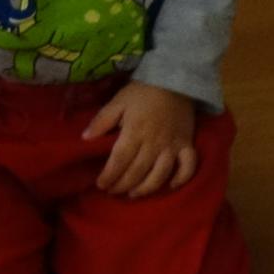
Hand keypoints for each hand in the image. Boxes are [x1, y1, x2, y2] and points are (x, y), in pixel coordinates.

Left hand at [86, 81, 200, 196]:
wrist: (174, 80)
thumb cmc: (142, 92)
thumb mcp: (117, 101)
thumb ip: (101, 120)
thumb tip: (85, 138)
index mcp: (134, 132)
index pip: (119, 160)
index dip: (109, 176)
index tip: (100, 184)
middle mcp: (153, 143)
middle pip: (136, 172)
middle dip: (122, 185)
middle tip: (112, 191)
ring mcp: (172, 146)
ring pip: (159, 175)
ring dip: (145, 189)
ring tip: (133, 194)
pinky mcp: (187, 144)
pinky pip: (188, 167)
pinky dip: (181, 179)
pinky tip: (170, 186)